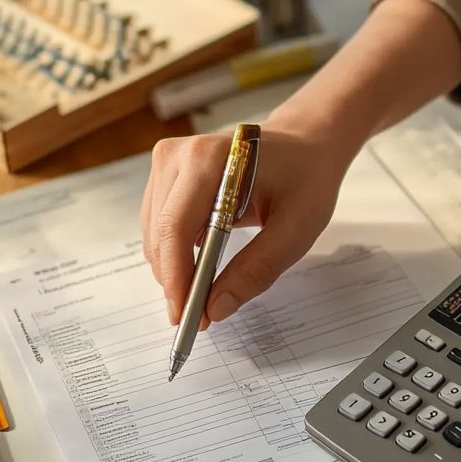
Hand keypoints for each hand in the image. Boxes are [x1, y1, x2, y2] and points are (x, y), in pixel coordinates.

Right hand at [141, 125, 355, 325]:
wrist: (305, 143)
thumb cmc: (306, 178)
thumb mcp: (297, 228)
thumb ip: (257, 269)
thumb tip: (215, 308)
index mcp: (210, 159)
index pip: (176, 227)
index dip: (176, 278)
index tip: (186, 317)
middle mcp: (178, 154)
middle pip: (160, 234)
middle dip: (175, 282)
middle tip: (197, 319)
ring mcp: (167, 160)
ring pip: (155, 234)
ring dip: (174, 271)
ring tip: (201, 298)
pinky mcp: (166, 173)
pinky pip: (159, 225)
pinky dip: (176, 254)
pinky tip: (199, 270)